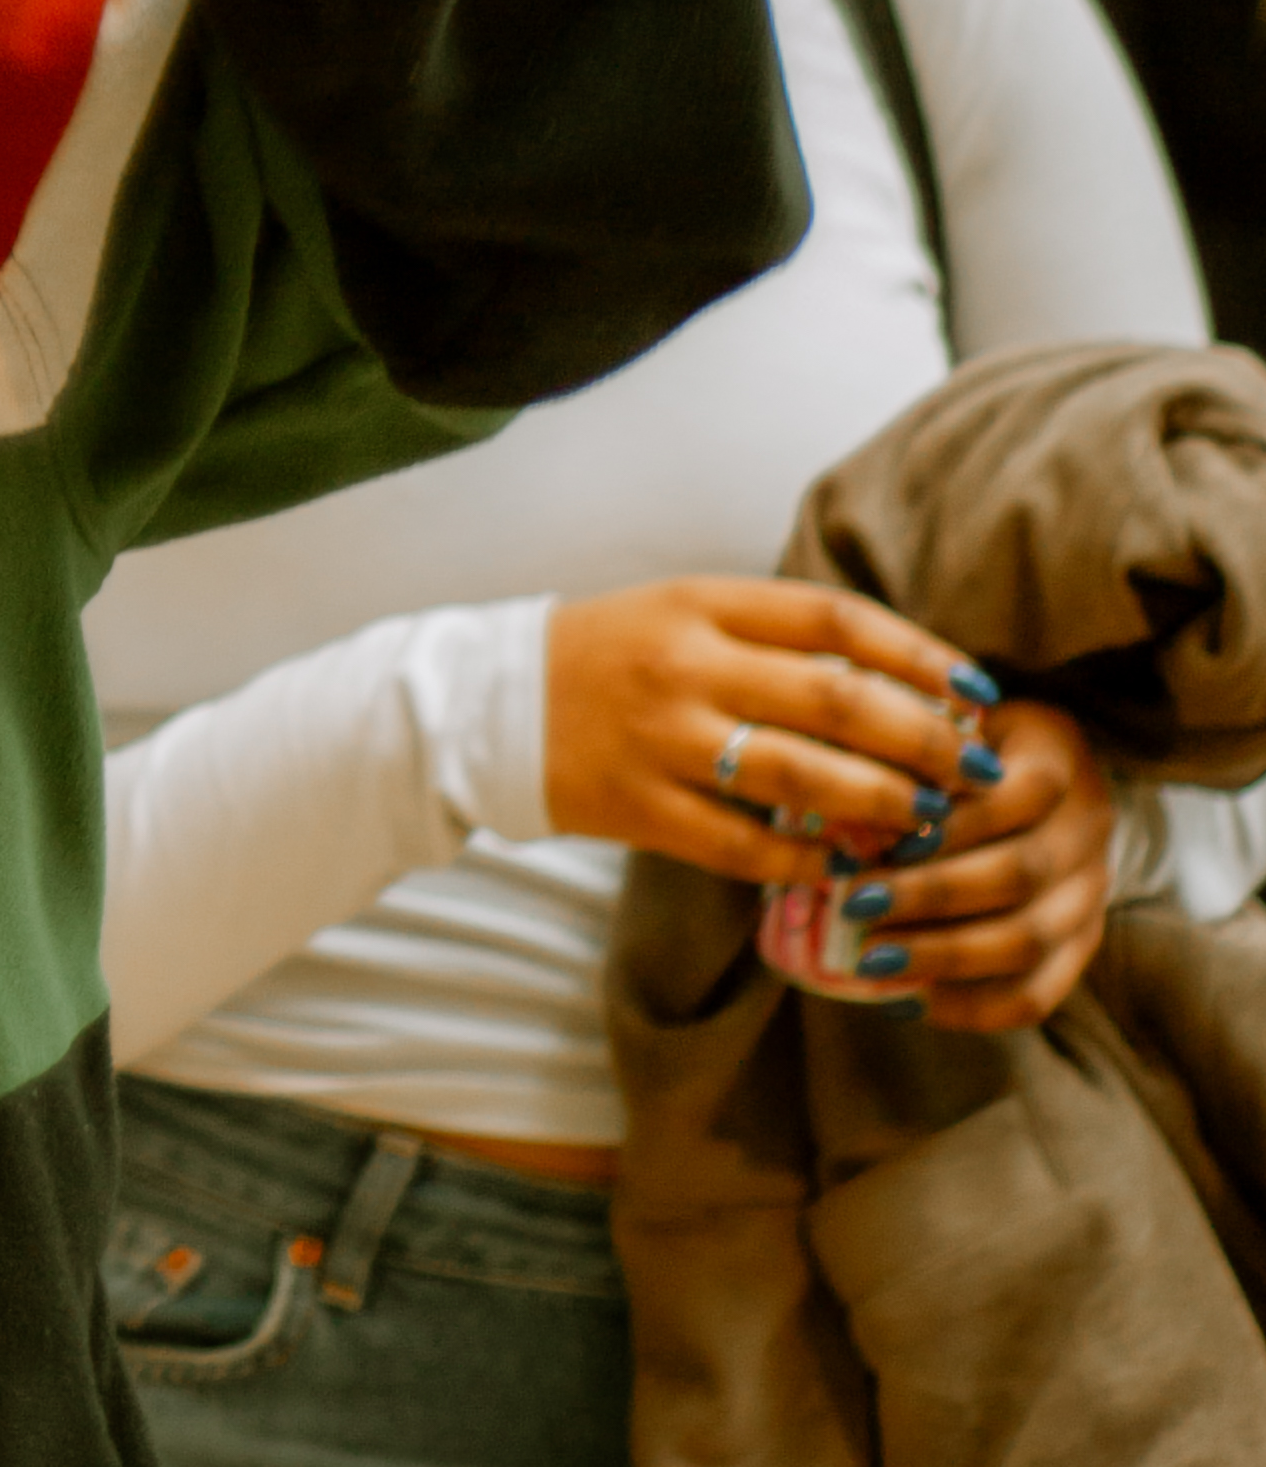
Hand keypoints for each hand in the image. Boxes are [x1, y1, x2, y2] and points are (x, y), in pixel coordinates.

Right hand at [542, 576, 995, 874]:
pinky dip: (800, 856)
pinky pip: (740, 841)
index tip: (976, 691)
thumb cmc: (611, 654)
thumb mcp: (687, 613)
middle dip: (923, 740)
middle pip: (836, 700)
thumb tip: (900, 683)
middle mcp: (687, 664)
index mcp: (704, 603)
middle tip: (975, 770)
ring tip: (928, 820)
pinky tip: (840, 863)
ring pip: (799, 775)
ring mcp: (660, 738)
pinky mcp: (637, 806)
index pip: (837, 620)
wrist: (490, 704)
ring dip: (880, 802)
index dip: (919, 656)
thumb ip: (777, 638)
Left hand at [817, 703, 1116, 1035]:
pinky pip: (1035, 995)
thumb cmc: (961, 749)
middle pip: (1021, 873)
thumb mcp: (944, 727)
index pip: (1022, 794)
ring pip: (1029, 940)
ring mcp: (1090, 892)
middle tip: (857, 905)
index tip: (886, 842)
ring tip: (872, 960)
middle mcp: (1088, 827)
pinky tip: (907, 999)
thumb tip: (842, 815)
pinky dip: (969, 1007)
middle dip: (932, 895)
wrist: (1030, 776)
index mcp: (1059, 755)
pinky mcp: (1079, 945)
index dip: (956, 824)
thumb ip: (912, 758)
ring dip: (944, 955)